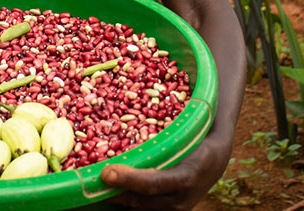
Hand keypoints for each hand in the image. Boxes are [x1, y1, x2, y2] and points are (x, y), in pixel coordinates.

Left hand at [100, 131, 231, 208]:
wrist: (215, 161)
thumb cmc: (196, 139)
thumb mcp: (187, 134)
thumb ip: (167, 132)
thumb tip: (137, 103)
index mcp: (185, 178)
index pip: (153, 184)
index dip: (128, 180)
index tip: (106, 172)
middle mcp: (179, 201)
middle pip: (139, 202)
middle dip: (112, 193)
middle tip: (88, 181)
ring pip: (136, 210)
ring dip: (113, 200)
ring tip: (90, 190)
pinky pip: (139, 209)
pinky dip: (120, 202)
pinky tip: (103, 192)